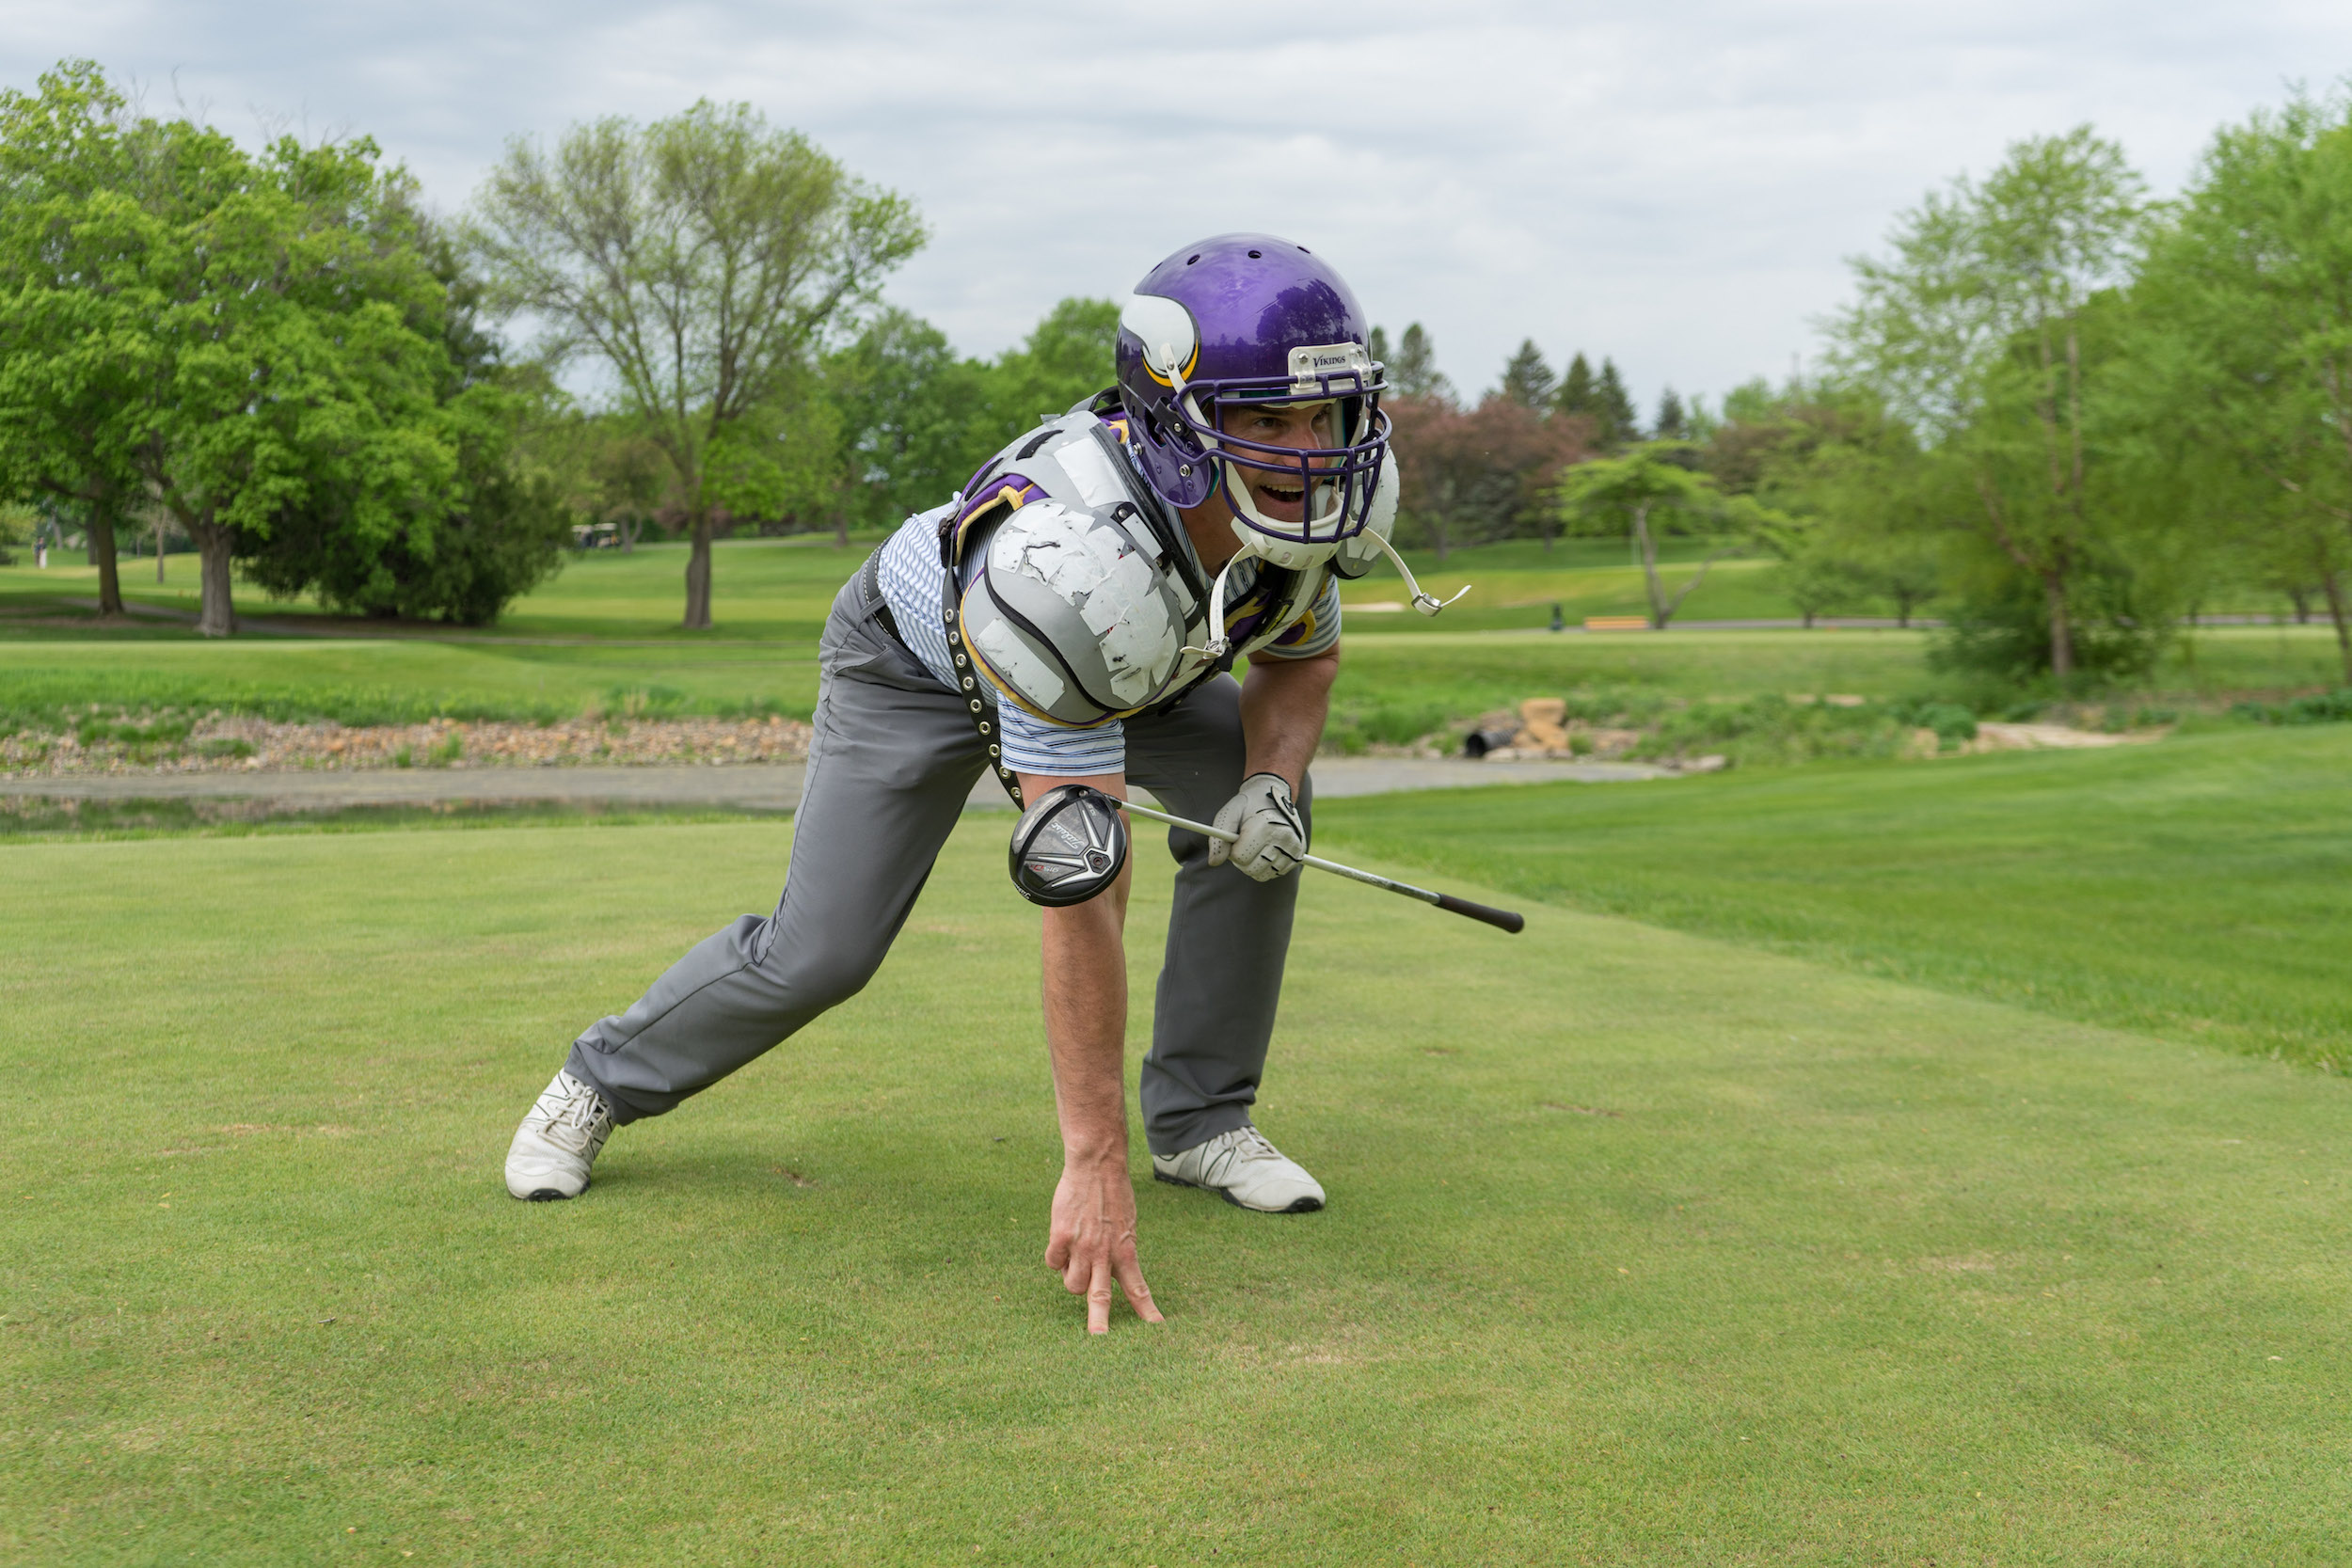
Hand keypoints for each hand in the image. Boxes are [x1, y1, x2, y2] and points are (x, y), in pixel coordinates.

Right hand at [1044, 1153, 1163, 1334]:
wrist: (1096, 1166)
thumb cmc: (1114, 1195)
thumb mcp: (1126, 1226)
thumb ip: (1117, 1252)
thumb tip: (1104, 1273)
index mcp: (1125, 1251)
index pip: (1138, 1289)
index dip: (1146, 1312)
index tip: (1157, 1330)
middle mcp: (1104, 1254)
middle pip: (1100, 1298)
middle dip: (1099, 1323)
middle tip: (1099, 1341)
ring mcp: (1081, 1247)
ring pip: (1073, 1285)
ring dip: (1074, 1279)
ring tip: (1076, 1262)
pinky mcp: (1060, 1237)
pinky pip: (1053, 1263)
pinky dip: (1057, 1258)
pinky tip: (1062, 1244)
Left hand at [1208, 772, 1305, 880]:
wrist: (1273, 795)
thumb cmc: (1247, 806)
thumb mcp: (1228, 813)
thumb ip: (1218, 838)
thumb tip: (1213, 862)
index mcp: (1265, 826)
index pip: (1240, 857)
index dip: (1233, 849)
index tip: (1237, 837)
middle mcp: (1283, 838)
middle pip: (1251, 869)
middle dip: (1242, 859)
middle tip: (1245, 842)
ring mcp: (1293, 848)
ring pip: (1262, 875)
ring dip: (1253, 864)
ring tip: (1256, 844)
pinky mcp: (1298, 856)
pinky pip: (1273, 873)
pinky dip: (1266, 866)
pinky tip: (1267, 849)